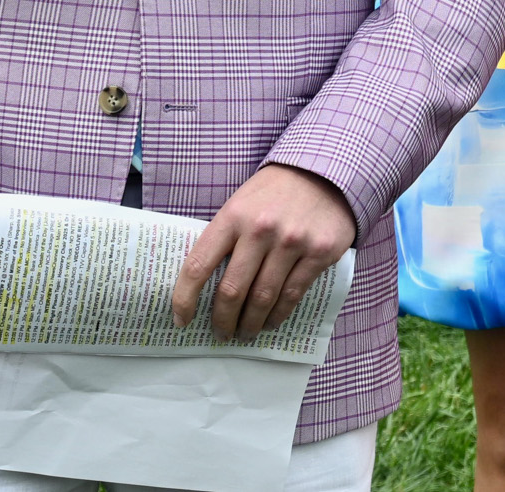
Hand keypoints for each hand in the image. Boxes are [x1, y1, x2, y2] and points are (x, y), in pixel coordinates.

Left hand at [170, 164, 354, 341]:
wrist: (324, 172)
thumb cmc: (274, 192)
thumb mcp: (240, 203)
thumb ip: (225, 238)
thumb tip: (205, 286)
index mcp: (233, 216)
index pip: (198, 265)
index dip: (185, 299)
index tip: (181, 320)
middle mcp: (261, 229)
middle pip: (232, 290)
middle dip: (223, 320)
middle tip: (222, 333)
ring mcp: (292, 242)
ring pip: (263, 298)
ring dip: (251, 324)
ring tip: (246, 332)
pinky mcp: (318, 252)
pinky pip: (292, 294)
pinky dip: (278, 315)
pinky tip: (270, 321)